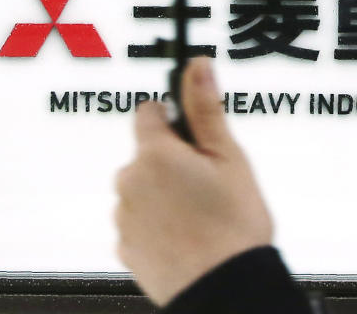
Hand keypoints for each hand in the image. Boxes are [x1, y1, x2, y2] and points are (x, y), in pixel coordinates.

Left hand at [114, 57, 273, 306]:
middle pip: (147, 154)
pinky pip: (139, 222)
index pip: (149, 113)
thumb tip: (197, 66)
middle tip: (209, 182)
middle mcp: (129, 181)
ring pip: (142, 188)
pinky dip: (158, 223)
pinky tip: (187, 234)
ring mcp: (123, 217)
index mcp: (155, 154)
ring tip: (201, 214)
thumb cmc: (233, 225)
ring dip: (164, 193)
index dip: (174, 120)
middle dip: (172, 160)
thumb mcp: (229, 158)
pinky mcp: (125, 247)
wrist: (225, 289)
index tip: (194, 136)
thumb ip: (206, 109)